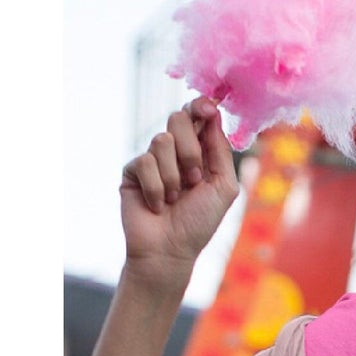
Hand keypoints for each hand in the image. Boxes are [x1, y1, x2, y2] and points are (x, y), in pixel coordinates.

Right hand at [119, 97, 239, 288]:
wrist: (170, 250)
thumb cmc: (200, 222)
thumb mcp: (224, 187)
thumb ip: (221, 151)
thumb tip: (213, 114)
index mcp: (200, 152)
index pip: (197, 117)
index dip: (201, 106)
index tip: (207, 107)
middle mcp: (175, 152)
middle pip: (178, 119)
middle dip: (190, 149)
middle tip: (194, 179)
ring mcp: (152, 159)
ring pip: (161, 140)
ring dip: (174, 175)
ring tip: (176, 198)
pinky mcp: (132, 170)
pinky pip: (144, 162)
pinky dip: (157, 188)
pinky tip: (158, 205)